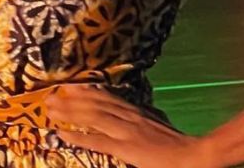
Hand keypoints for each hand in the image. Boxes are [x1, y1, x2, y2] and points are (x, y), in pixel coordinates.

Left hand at [44, 84, 219, 167]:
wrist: (193, 155)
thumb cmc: (177, 145)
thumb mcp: (157, 124)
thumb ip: (142, 119)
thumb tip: (133, 115)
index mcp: (136, 112)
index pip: (107, 97)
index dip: (86, 92)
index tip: (69, 87)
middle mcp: (128, 117)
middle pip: (95, 103)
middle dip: (71, 99)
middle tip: (50, 96)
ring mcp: (126, 131)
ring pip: (92, 117)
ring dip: (69, 112)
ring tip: (51, 109)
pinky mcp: (126, 148)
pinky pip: (97, 141)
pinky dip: (78, 136)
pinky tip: (62, 134)